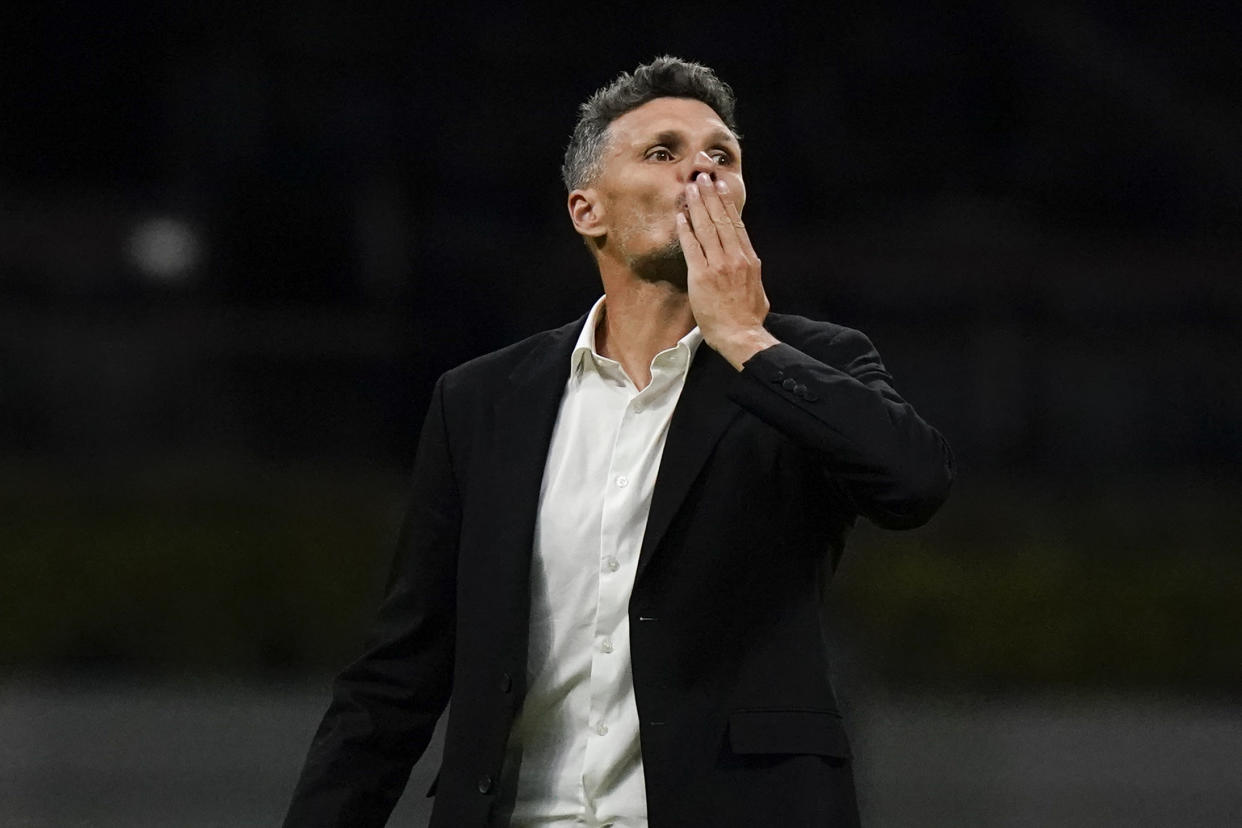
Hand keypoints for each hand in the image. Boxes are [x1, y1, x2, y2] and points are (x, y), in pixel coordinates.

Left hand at [677, 172, 778, 369]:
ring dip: (697, 206)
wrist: (741, 336)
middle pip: (722, 219)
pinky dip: (686, 230)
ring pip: (707, 228)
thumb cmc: (749, 319)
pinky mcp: (701, 275)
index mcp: (750, 259)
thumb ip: (752, 275)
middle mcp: (735, 257)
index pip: (736, 224)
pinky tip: (680, 216)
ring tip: (691, 187)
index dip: (727, 204)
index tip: (721, 187)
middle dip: (711, 195)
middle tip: (703, 176)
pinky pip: (692, 247)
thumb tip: (750, 268)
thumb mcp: (759, 292)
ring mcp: (718, 265)